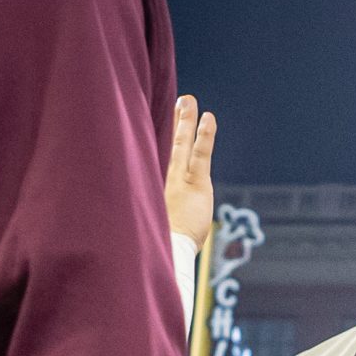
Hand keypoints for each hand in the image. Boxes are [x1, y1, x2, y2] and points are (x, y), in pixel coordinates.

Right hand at [164, 95, 217, 244]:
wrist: (163, 254)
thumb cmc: (158, 251)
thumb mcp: (152, 233)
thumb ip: (153, 223)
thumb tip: (147, 235)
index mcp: (151, 191)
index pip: (154, 161)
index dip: (156, 143)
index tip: (154, 127)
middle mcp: (160, 180)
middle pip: (164, 145)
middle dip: (171, 123)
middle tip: (177, 103)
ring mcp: (178, 179)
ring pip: (181, 143)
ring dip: (185, 120)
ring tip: (188, 100)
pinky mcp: (195, 183)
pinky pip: (200, 152)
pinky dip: (204, 134)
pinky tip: (208, 117)